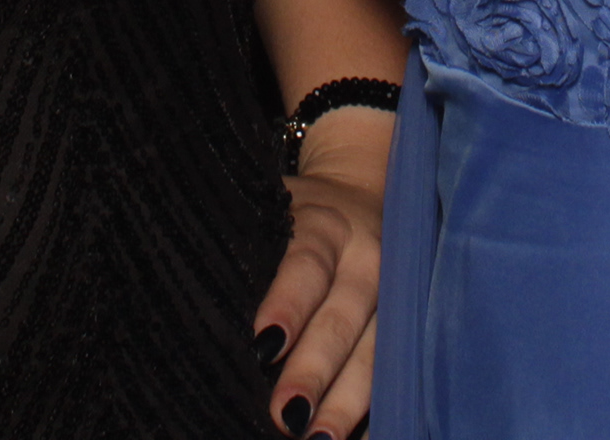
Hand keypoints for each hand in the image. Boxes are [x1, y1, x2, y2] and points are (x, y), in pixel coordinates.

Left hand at [256, 113, 389, 438]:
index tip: (264, 347)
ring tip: (322, 439)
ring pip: (376, 348)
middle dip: (315, 369)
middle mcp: (366, 257)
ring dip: (350, 399)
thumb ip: (250, 251)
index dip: (288, 304)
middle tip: (288, 418)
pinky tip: (360, 439)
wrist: (358, 194)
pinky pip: (396, 368)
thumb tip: (203, 309)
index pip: (305, 265)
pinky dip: (379, 406)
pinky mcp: (407, 320)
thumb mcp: (269, 212)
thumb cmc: (290, 217)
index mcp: (325, 226)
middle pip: (342, 317)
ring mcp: (393, 292)